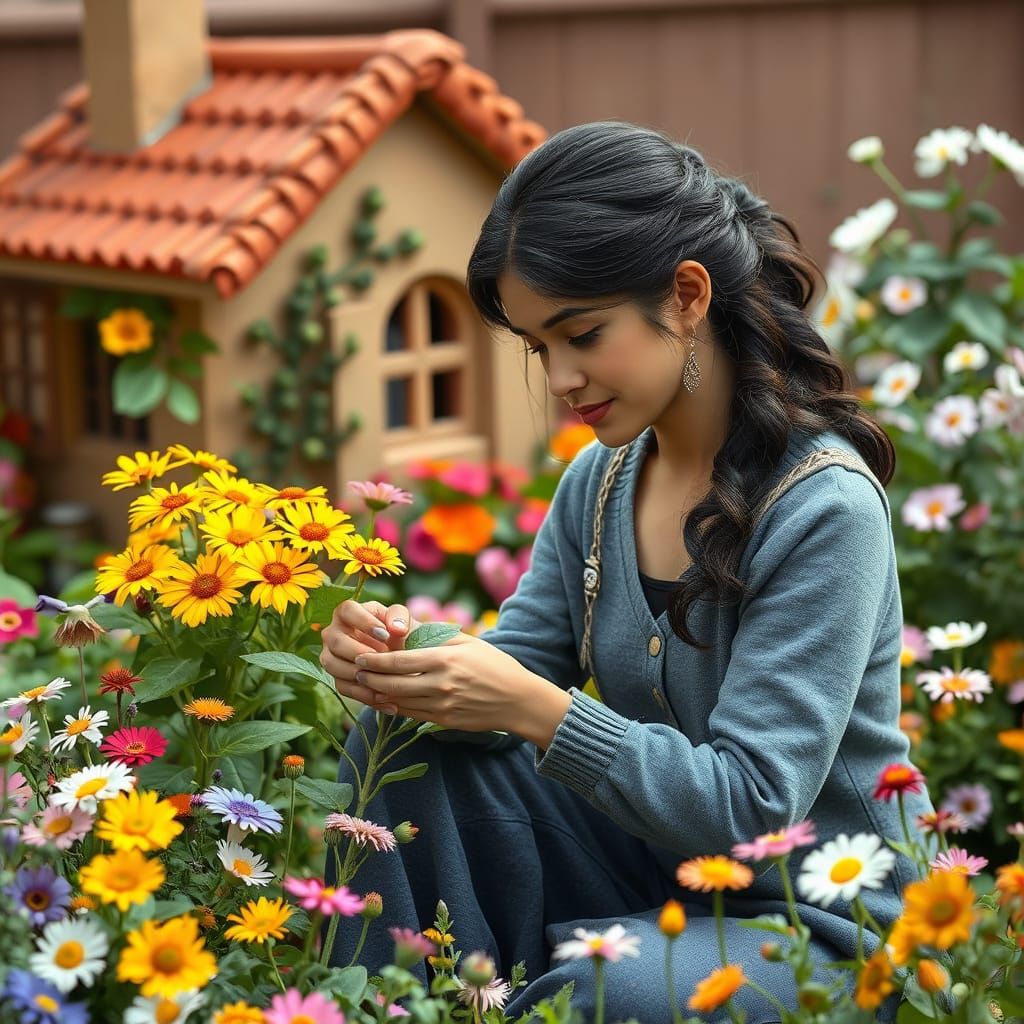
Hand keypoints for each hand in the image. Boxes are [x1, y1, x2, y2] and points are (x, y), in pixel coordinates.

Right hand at [320, 599, 422, 709]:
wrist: (399, 654)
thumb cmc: (397, 631)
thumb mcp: (402, 620)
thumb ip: (400, 618)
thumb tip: (397, 629)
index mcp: (347, 612)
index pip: (347, 610)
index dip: (364, 622)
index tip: (386, 635)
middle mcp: (332, 633)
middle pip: (336, 641)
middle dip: (360, 652)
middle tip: (383, 660)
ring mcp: (330, 656)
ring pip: (333, 665)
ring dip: (358, 674)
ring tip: (383, 679)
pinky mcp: (337, 677)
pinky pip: (343, 687)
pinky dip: (365, 695)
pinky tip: (387, 699)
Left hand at [347, 631, 545, 734]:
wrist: (519, 700)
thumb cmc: (495, 665)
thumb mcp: (469, 643)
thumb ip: (437, 637)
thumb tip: (407, 629)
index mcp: (444, 660)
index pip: (398, 661)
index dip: (375, 660)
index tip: (360, 656)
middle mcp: (440, 684)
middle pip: (392, 684)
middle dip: (370, 678)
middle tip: (355, 671)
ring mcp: (442, 705)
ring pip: (399, 702)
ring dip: (378, 694)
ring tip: (366, 686)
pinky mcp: (444, 721)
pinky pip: (412, 715)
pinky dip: (395, 708)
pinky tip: (387, 700)